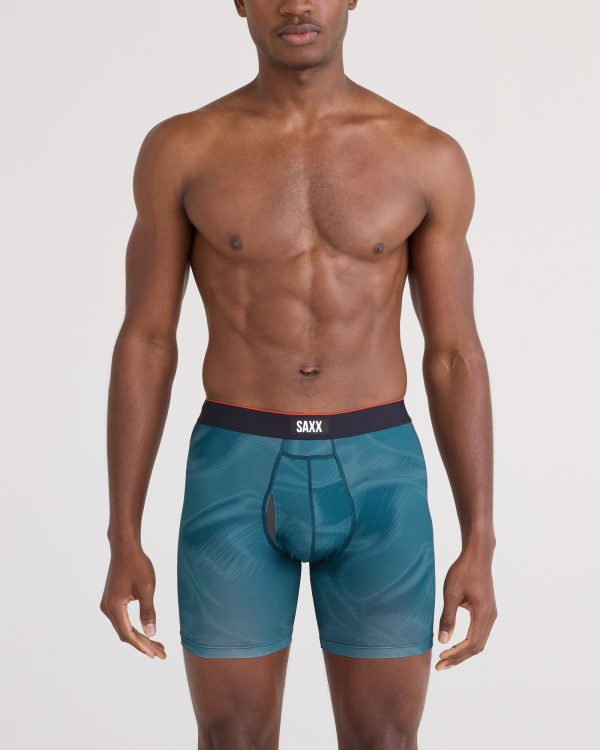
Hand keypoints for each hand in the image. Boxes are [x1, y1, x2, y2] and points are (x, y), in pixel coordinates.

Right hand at [100, 545, 165, 658]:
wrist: (125, 548)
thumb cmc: (137, 564)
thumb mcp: (147, 587)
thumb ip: (148, 611)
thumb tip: (151, 633)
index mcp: (114, 606)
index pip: (127, 634)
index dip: (141, 646)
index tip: (155, 655)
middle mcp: (107, 608)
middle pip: (125, 633)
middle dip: (144, 645)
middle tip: (162, 653)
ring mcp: (108, 605)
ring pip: (124, 627)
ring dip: (140, 637)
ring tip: (159, 646)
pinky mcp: (112, 601)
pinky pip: (123, 620)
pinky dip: (135, 627)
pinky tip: (147, 632)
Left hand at [436, 546, 496, 669]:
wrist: (477, 555)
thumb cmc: (463, 571)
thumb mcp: (451, 593)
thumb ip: (448, 618)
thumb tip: (443, 642)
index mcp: (483, 614)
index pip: (471, 644)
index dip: (456, 655)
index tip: (440, 660)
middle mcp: (491, 617)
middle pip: (477, 647)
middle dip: (458, 658)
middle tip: (440, 667)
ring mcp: (491, 614)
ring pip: (479, 641)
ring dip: (463, 652)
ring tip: (446, 659)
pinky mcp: (487, 610)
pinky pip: (479, 633)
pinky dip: (468, 642)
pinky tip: (455, 645)